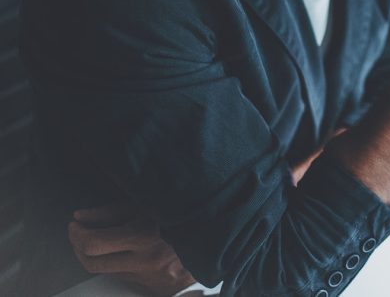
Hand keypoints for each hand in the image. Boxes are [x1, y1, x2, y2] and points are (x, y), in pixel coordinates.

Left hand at [68, 202, 193, 295]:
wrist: (212, 243)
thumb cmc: (181, 218)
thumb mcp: (149, 205)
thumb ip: (112, 211)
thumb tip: (81, 216)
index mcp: (144, 236)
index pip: (94, 243)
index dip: (77, 233)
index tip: (75, 223)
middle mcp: (144, 259)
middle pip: (91, 262)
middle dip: (78, 246)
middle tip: (78, 232)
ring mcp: (147, 275)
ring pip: (103, 271)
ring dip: (92, 255)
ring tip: (94, 239)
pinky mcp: (149, 285)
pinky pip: (118, 275)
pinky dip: (111, 262)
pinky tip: (115, 250)